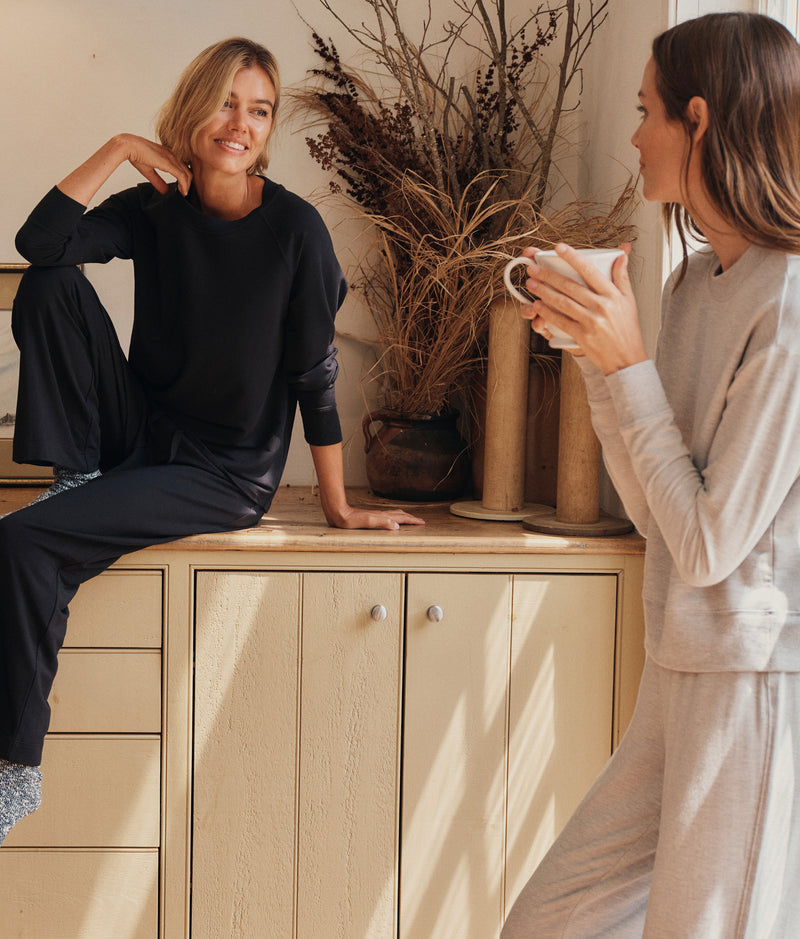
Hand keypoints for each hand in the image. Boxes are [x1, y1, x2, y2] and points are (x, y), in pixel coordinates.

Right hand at [118, 134, 192, 195]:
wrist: (129, 146)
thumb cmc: (136, 154)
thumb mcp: (149, 171)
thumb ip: (158, 181)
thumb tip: (165, 191)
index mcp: (168, 154)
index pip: (183, 167)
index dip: (185, 179)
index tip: (183, 189)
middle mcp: (172, 155)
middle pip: (188, 171)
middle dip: (189, 183)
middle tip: (185, 193)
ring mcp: (171, 158)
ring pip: (187, 174)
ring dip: (187, 186)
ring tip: (184, 194)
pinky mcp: (168, 163)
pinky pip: (181, 176)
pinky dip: (184, 185)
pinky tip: (183, 192)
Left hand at [328, 505, 425, 530]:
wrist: (339, 514)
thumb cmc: (351, 520)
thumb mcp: (368, 522)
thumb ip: (383, 523)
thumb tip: (397, 525)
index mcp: (382, 516)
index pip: (401, 518)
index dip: (412, 520)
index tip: (421, 522)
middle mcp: (381, 514)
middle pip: (400, 515)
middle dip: (411, 518)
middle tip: (420, 521)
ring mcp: (376, 515)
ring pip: (394, 514)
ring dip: (404, 516)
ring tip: (409, 519)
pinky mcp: (371, 516)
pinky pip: (388, 516)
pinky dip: (395, 517)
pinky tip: (391, 519)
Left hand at [520, 243, 647, 374]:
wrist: (627, 359)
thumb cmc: (627, 329)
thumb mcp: (629, 300)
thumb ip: (622, 276)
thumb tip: (621, 254)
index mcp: (612, 294)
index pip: (589, 270)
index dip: (572, 257)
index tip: (559, 248)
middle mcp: (601, 306)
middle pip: (570, 286)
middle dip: (549, 275)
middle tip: (533, 267)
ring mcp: (591, 321)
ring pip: (563, 302)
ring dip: (544, 291)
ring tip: (531, 283)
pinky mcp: (582, 336)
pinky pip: (561, 321)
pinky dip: (548, 312)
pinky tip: (537, 305)